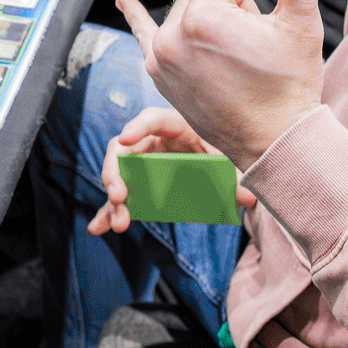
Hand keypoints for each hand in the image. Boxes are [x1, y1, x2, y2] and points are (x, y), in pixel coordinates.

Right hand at [87, 107, 253, 234]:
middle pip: (124, 149)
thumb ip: (235, 178)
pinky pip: (122, 195)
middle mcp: (152, 141)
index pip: (152, 119)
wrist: (222, 162)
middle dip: (116, 172)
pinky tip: (99, 228)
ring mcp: (143, 161)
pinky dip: (109, 211)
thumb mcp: (228, 161)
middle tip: (119, 196)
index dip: (138, 127)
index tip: (126, 138)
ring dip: (113, 199)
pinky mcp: (141, 182)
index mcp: (175, 125)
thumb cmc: (222, 151)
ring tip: (118, 223)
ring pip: (119, 175)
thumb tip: (249, 197)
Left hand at [119, 0, 326, 168]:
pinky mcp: (158, 75)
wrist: (273, 141)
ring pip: (182, 12)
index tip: (256, 29)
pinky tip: (124, 1)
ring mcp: (161, 57)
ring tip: (229, 57)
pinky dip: (135, 18)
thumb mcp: (300, 27)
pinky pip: (143, 37)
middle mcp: (173, 35)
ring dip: (203, 22)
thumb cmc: (290, 84)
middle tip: (246, 48)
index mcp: (203, 17)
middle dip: (224, 9)